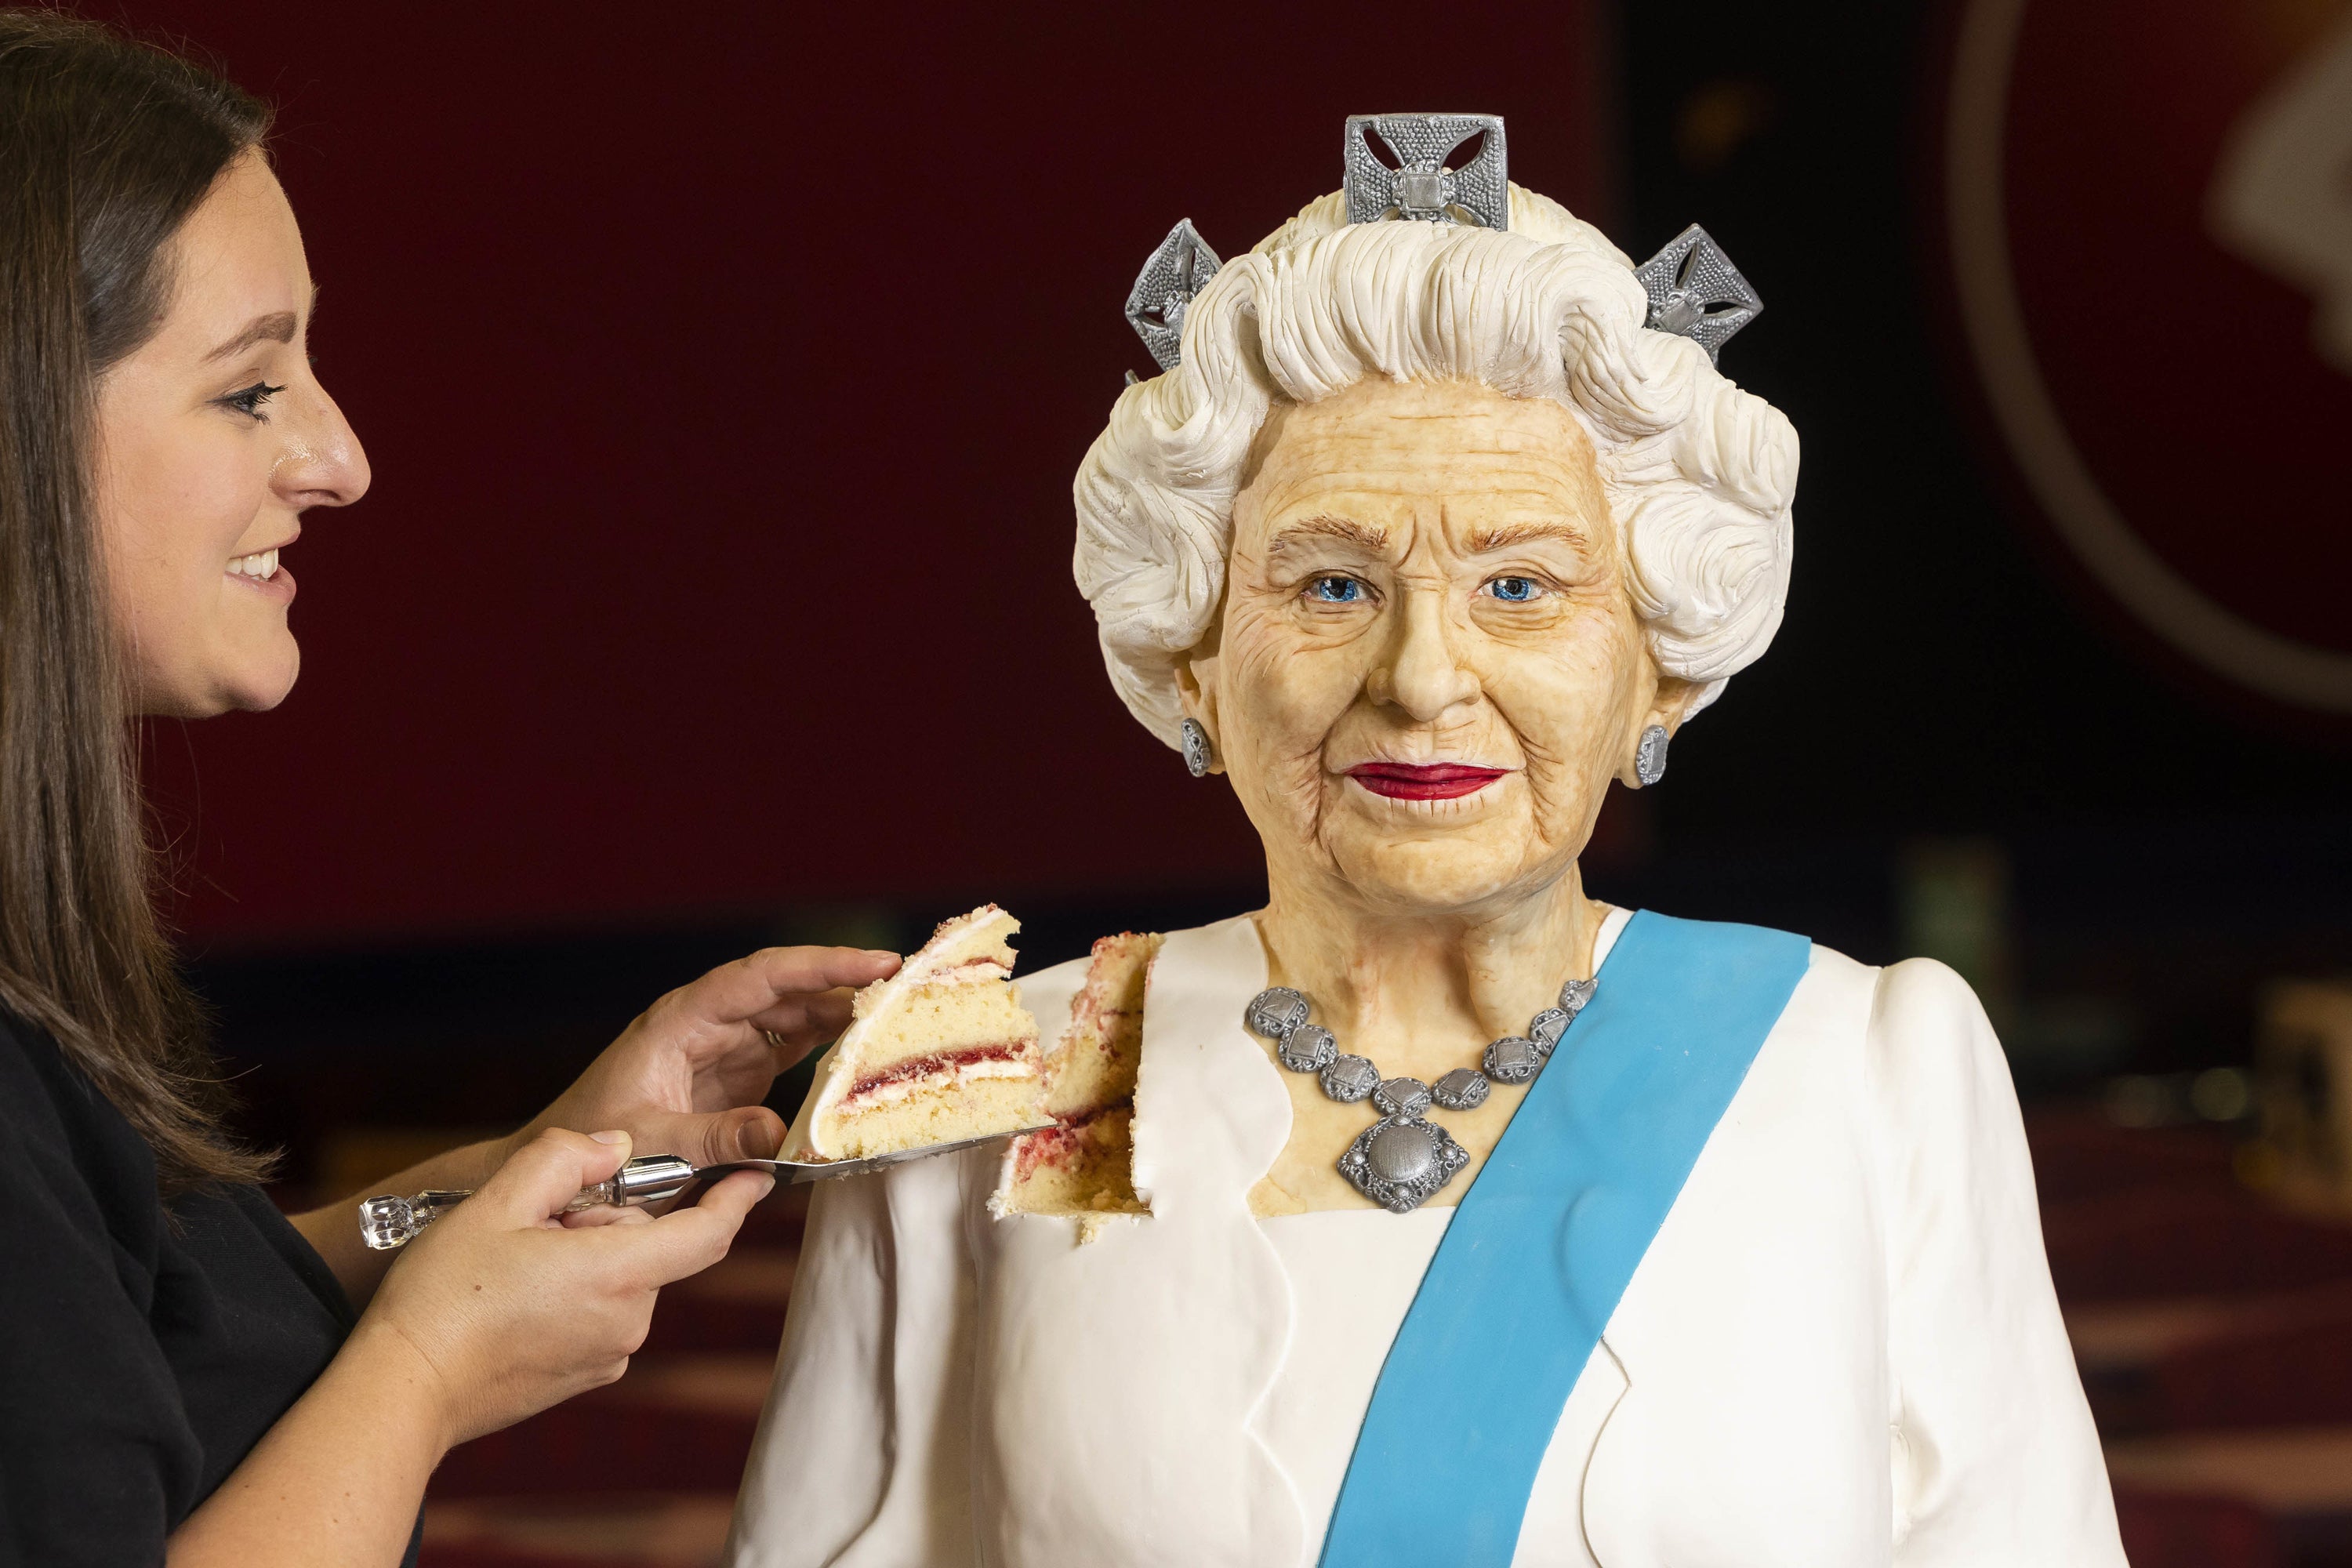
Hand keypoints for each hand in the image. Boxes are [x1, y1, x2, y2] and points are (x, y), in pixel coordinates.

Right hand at [359, 1128, 769, 1448]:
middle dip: (604, 1220)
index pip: (709, 1234)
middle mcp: (629, 1322)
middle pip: (648, 1247)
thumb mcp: (499, 1201)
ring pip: (621, 1278)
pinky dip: (573, 1294)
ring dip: (585, 1257)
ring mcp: (608, 1356)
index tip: (757, 1175)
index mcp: (621, 1275)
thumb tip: (617, 1145)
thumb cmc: (444, 1295)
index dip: (736, 1199)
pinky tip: (514, 1299)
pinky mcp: (584, 1377)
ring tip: (515, 1266)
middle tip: (534, 1224)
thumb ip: (566, 1158)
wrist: (402, 1389)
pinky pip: (599, 1314)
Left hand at [517, 945, 899, 1169]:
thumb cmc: (594, 1147)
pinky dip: (830, 1053)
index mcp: (683, 1021)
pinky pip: (792, 1054)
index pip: (762, 977)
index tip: (875, 964)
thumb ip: (714, 1139)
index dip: (820, 966)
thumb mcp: (651, 1145)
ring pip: (797, 1019)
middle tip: (909, 986)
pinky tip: (866, 1056)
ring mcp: (726, 1051)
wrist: (565, 1173)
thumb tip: (781, 1135)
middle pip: (789, 990)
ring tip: (900, 1017)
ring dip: (845, 1018)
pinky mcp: (737, 1081)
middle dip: (847, 984)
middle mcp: (710, 1025)